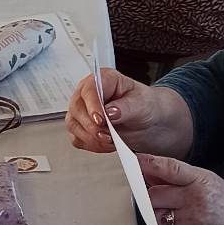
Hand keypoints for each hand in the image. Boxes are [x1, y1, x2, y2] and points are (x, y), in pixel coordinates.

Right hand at [66, 68, 190, 156]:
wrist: (150, 122)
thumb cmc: (146, 105)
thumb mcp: (142, 104)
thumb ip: (126, 107)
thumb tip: (110, 111)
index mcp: (104, 79)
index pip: (89, 89)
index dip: (92, 105)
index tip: (101, 120)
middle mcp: (89, 94)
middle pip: (76, 108)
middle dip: (92, 126)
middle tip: (109, 134)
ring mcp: (83, 111)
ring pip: (73, 124)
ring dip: (91, 137)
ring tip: (111, 140)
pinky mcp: (82, 127)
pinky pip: (77, 138)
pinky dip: (91, 145)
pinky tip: (106, 144)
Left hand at [139, 153, 223, 224]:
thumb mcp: (213, 185)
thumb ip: (183, 178)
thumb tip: (150, 171)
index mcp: (203, 181)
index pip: (169, 168)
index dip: (148, 164)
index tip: (134, 161)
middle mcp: (197, 200)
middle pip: (153, 194)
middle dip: (153, 198)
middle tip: (165, 202)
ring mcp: (193, 222)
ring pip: (154, 215)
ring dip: (159, 217)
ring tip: (179, 219)